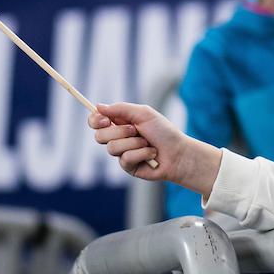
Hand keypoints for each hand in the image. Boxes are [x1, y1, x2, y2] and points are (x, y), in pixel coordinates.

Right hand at [88, 102, 221, 194]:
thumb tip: (98, 106)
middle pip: (99, 136)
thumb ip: (120, 109)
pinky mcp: (128, 166)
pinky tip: (151, 154)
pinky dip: (141, 153)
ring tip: (147, 142)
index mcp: (119, 123)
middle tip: (135, 129)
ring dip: (133, 143)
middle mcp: (118, 138)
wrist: (178, 152)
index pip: (96, 121)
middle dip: (118, 132)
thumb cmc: (163, 132)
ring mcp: (122, 153)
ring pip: (112, 148)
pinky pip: (125, 158)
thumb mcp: (143, 114)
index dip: (96, 120)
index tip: (105, 119)